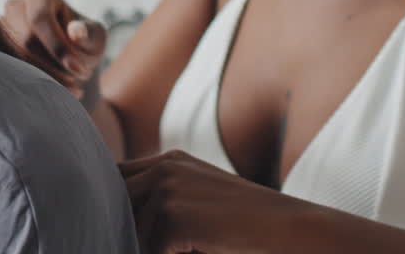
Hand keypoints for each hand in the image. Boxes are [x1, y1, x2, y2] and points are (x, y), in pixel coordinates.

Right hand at [1, 0, 106, 98]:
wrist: (70, 59)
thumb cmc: (84, 42)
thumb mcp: (94, 36)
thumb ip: (88, 33)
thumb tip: (75, 32)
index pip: (40, 17)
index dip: (57, 45)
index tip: (77, 68)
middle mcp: (14, 7)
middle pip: (26, 39)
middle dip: (53, 65)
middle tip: (78, 78)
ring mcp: (0, 29)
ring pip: (15, 58)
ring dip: (44, 78)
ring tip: (72, 87)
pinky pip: (9, 71)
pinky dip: (32, 86)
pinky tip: (57, 93)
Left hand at [121, 150, 303, 253]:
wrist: (290, 230)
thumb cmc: (246, 227)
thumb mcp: (197, 203)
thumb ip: (158, 203)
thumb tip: (115, 221)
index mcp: (170, 161)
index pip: (117, 177)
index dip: (114, 203)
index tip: (122, 224)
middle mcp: (165, 167)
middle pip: (115, 199)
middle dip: (123, 225)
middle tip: (148, 240)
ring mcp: (168, 187)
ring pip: (130, 230)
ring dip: (148, 248)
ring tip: (192, 245)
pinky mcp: (174, 214)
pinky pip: (149, 250)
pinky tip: (201, 250)